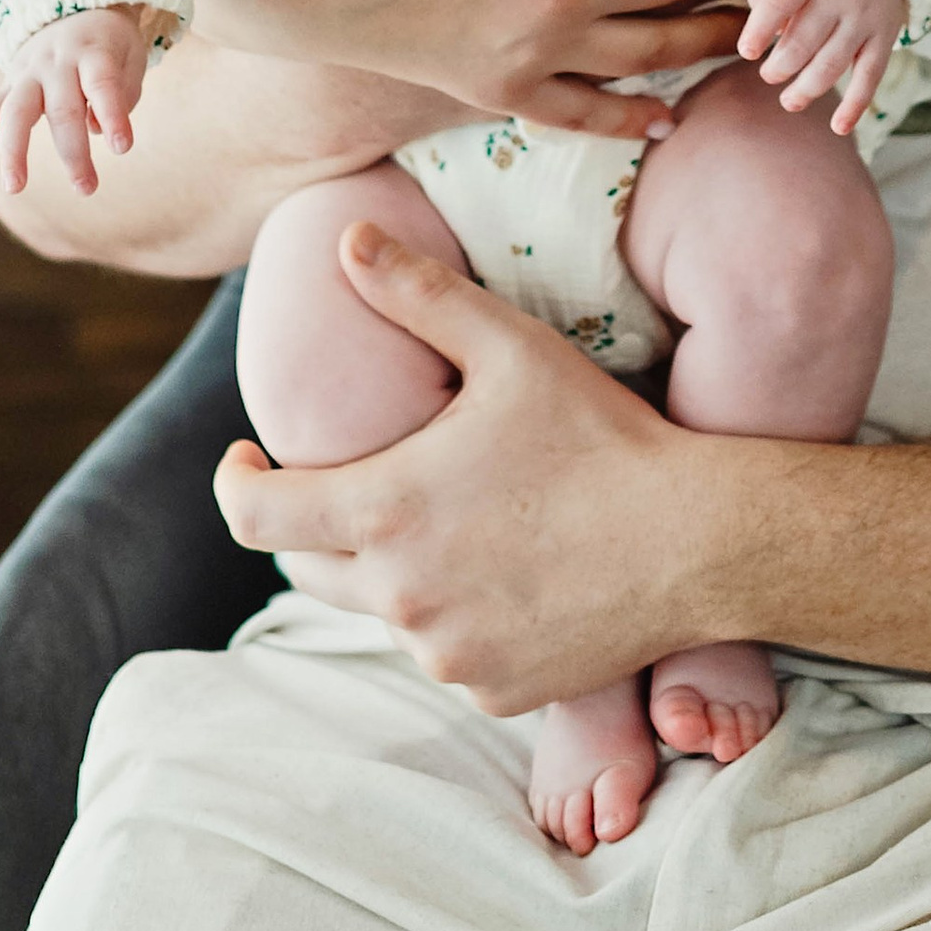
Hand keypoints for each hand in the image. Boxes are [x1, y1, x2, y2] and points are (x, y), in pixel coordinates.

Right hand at [0, 4, 154, 197]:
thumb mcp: (130, 56)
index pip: (102, 84)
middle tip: (87, 188)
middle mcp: (57, 62)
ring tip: (15, 187)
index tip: (122, 147)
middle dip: (73, 153)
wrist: (73, 6)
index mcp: (92, 52)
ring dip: (13, 151)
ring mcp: (27, 73)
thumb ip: (122, 93)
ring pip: (15, 112)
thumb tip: (95, 129)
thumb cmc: (109, 45)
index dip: (113, 115)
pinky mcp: (8, 84)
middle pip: (61, 108)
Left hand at [215, 219, 738, 710]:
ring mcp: (448, 654)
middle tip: (353, 478)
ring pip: (383, 611)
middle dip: (311, 524)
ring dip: (393, 568)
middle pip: (308, 570)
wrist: (695, 541)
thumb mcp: (508, 346)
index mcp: (387, 512)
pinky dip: (453, 614)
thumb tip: (347, 239)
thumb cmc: (600, 433)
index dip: (235, 485)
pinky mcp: (495, 692)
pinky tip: (505, 566)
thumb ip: (417, 293)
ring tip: (451, 514)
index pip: (257, 518)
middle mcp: (402, 600)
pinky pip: (447, 651)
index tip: (244, 461)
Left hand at [736, 0, 907, 130]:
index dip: (761, 28)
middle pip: (804, 41)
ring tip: (789, 100)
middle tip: (768, 74)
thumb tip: (766, 34)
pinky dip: (855, 105)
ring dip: (806, 90)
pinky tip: (838, 127)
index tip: (748, 51)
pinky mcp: (884, 38)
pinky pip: (870, 77)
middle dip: (780, 67)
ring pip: (832, 65)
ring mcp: (864, 17)